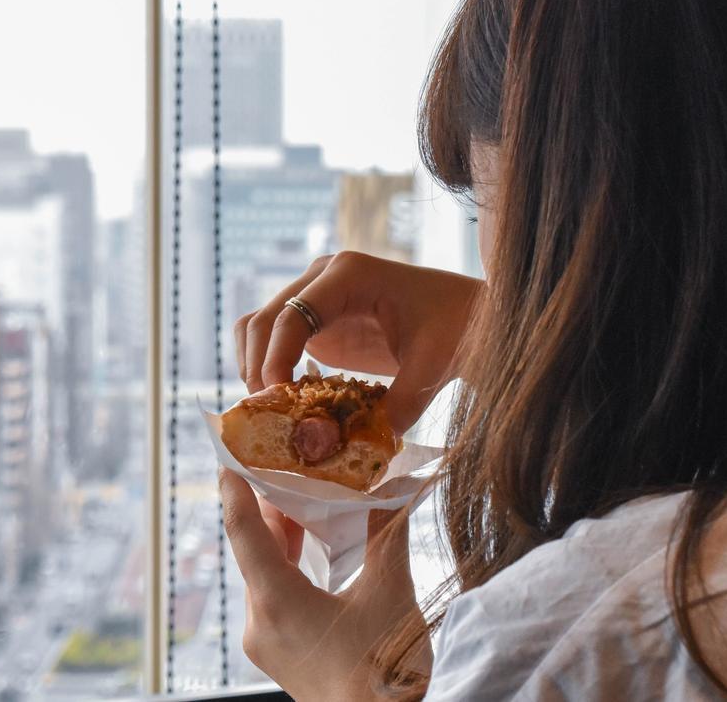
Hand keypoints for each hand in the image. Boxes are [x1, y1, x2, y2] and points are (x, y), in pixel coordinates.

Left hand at [219, 468, 427, 699]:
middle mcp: (260, 623)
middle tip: (290, 461)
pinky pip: (274, 595)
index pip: (243, 529)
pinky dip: (290, 563)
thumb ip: (388, 532)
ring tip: (308, 496)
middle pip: (255, 547)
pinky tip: (315, 546)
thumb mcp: (390, 592)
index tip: (230, 451)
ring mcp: (268, 642)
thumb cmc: (385, 672)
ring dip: (284, 535)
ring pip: (264, 571)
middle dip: (272, 504)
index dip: (236, 486)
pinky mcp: (282, 654)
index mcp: (277, 602)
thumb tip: (396, 484)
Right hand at [234, 251, 482, 432]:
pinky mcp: (319, 321)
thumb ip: (399, 406)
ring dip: (254, 367)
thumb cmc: (458, 329)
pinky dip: (269, 368)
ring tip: (272, 412)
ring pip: (259, 326)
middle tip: (268, 416)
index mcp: (350, 274)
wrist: (472, 315)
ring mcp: (317, 296)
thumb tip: (363, 451)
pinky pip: (277, 340)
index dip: (275, 357)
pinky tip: (286, 404)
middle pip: (263, 319)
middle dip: (256, 367)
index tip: (277, 400)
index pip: (293, 315)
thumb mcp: (432, 367)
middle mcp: (324, 277)